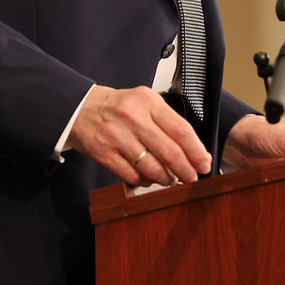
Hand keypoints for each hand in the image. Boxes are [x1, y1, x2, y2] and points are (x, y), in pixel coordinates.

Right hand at [68, 85, 211, 185]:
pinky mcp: (104, 154)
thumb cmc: (117, 107)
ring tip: (169, 179)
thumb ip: (167, 122)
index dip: (197, 151)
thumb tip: (193, 150)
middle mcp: (133, 118)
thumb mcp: (144, 102)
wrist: (80, 108)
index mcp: (148, 102)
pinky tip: (148, 178)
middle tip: (191, 177)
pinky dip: (144, 182)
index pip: (181, 130)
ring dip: (166, 179)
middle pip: (170, 152)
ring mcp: (117, 137)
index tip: (204, 163)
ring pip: (152, 168)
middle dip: (186, 170)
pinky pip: (132, 176)